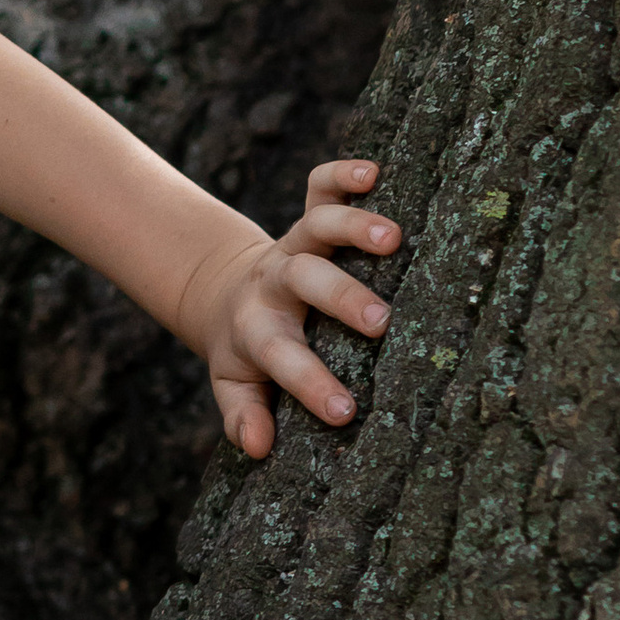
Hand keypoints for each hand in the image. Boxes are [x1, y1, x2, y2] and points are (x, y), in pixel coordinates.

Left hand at [186, 158, 401, 458]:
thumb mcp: (234, 386)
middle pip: (304, 280)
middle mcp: (276, 281)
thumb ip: (243, 414)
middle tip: (381, 323)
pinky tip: (374, 172)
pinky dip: (343, 174)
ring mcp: (292, 244)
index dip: (309, 383)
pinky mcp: (308, 216)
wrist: (225, 293)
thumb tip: (256, 447)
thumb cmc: (245, 350)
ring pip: (318, 224)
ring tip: (394, 236)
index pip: (282, 356)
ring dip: (353, 225)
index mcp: (257, 328)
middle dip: (341, 299)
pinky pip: (322, 186)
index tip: (345, 411)